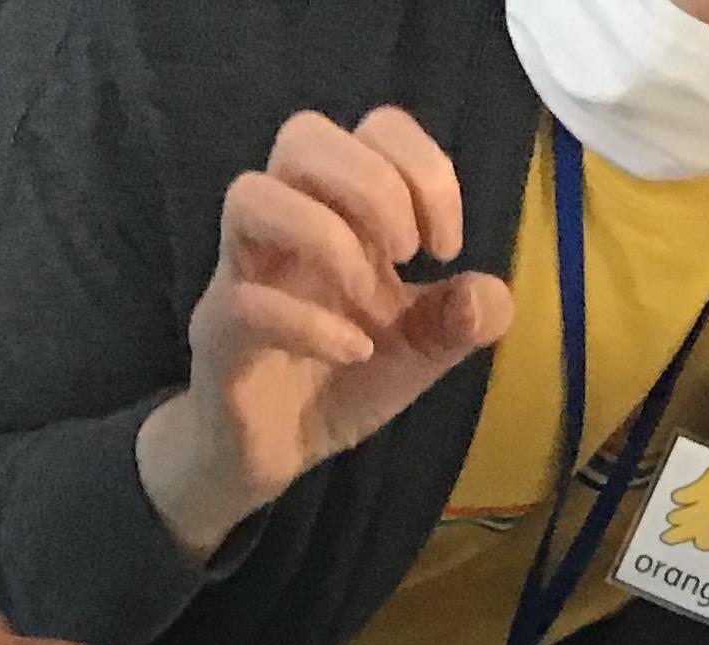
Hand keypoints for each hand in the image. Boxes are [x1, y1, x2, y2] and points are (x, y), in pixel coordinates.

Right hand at [136, 108, 516, 559]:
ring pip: (251, 195)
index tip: (445, 245)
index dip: (422, 167)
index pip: (375, 127)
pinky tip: (355, 353)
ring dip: (328, 237)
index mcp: (339, 210)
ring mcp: (242, 272)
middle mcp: (286, 224)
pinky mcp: (218, 332)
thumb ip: (459, 319)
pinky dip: (311, 323)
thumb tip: (490, 297)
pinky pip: (246, 302)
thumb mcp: (420, 351)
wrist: (274, 453)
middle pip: (304, 135)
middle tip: (408, 256)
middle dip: (373, 185)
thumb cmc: (341, 381)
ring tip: (371, 299)